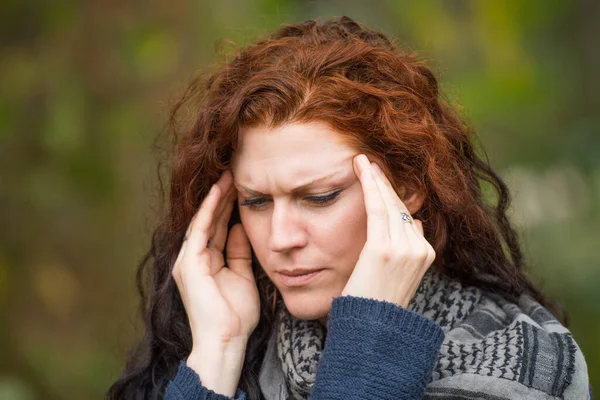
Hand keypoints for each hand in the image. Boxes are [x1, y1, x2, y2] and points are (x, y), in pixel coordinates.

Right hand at [171, 169, 259, 395]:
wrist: (226, 340)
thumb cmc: (236, 315)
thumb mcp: (242, 276)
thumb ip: (240, 252)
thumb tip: (243, 227)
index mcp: (207, 262)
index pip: (219, 227)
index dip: (230, 207)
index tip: (243, 187)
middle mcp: (194, 258)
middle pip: (211, 220)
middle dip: (223, 197)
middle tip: (236, 173)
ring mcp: (189, 259)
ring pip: (205, 219)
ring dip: (217, 197)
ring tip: (229, 174)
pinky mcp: (189, 262)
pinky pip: (201, 228)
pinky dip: (210, 209)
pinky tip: (220, 191)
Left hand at [341, 154, 435, 307]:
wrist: (370, 329)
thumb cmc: (375, 303)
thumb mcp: (398, 274)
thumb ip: (406, 247)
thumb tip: (412, 221)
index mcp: (425, 254)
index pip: (407, 215)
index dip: (391, 194)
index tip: (378, 176)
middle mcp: (420, 249)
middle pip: (400, 206)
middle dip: (383, 182)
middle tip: (368, 161)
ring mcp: (405, 248)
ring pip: (389, 203)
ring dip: (375, 179)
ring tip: (362, 161)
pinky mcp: (385, 249)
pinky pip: (377, 207)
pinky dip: (369, 185)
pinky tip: (361, 168)